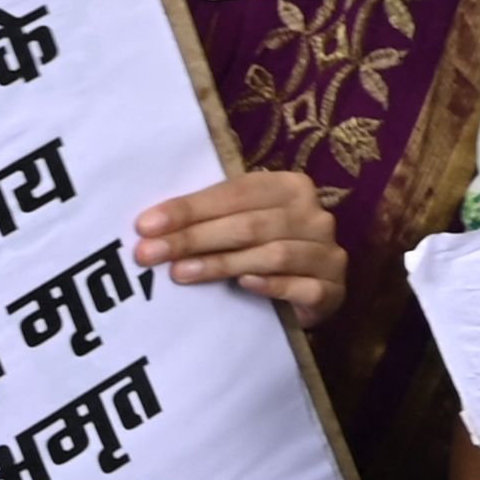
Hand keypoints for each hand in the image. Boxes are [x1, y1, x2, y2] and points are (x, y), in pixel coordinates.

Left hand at [133, 166, 350, 325]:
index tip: (145, 226)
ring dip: (222, 264)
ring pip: (273, 254)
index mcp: (291, 187)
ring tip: (180, 273)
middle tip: (149, 254)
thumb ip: (207, 219)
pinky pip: (302, 286)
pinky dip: (271, 285)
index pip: (236, 193)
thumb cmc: (262, 251)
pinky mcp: (333, 289)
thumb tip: (149, 226)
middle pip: (250, 224)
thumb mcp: (238, 224)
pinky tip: (242, 286)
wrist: (308, 292)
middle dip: (194, 238)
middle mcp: (316, 215)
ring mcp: (329, 253)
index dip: (189, 209)